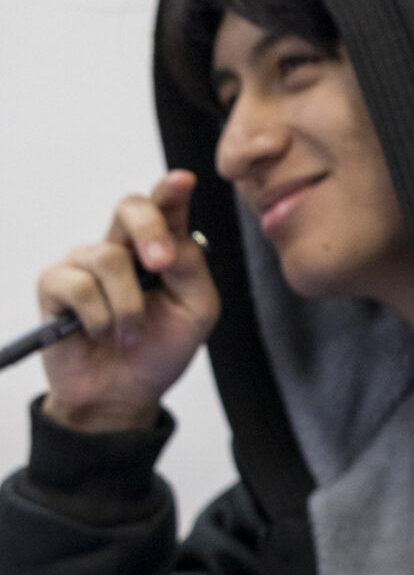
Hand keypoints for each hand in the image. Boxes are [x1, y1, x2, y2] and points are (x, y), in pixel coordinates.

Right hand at [37, 171, 219, 433]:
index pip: (167, 207)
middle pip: (129, 207)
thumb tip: (171, 243)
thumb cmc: (161, 349)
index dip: (172, 190)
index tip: (183, 180)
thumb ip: (191, 269)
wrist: (123, 394)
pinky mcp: (55, 284)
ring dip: (128, 306)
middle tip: (159, 265)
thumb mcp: (196, 312)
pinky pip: (78, 286)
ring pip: (109, 258)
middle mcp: (122, 247)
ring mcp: (85, 263)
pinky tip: (102, 334)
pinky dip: (100, 317)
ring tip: (130, 335)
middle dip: (148, 229)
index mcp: (162, 248)